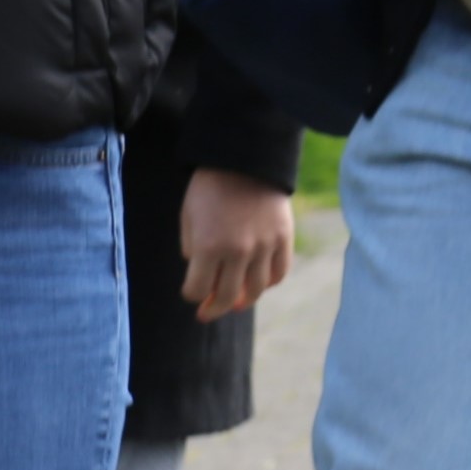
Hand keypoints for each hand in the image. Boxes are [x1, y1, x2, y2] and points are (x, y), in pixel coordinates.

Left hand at [177, 168, 296, 319]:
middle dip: (214, 309)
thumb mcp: (188, 216)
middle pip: (226, 298)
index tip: (191, 292)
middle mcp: (237, 252)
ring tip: (236, 302)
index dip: (191, 295)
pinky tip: (259, 283)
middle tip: (208, 312)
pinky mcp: (282, 238)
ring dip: (243, 301)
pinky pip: (279, 273)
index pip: (197, 290)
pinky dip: (269, 283)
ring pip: (255, 290)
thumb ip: (190, 248)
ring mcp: (263, 246)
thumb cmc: (209, 186)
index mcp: (207, 246)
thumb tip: (200, 271)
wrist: (243, 157)